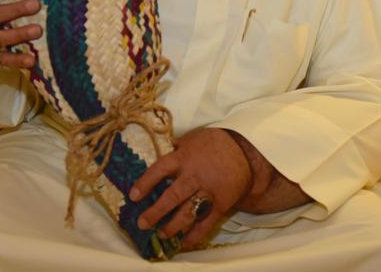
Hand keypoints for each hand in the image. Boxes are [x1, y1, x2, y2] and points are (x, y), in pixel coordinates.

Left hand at [129, 128, 250, 250]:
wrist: (246, 150)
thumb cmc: (215, 142)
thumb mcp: (192, 138)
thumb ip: (175, 148)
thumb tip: (155, 152)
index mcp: (185, 157)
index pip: (160, 170)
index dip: (146, 183)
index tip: (133, 196)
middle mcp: (195, 176)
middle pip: (172, 196)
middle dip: (156, 212)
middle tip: (142, 223)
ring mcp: (208, 191)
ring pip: (188, 212)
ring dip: (173, 226)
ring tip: (162, 234)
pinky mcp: (221, 204)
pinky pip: (207, 223)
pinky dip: (195, 235)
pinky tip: (184, 242)